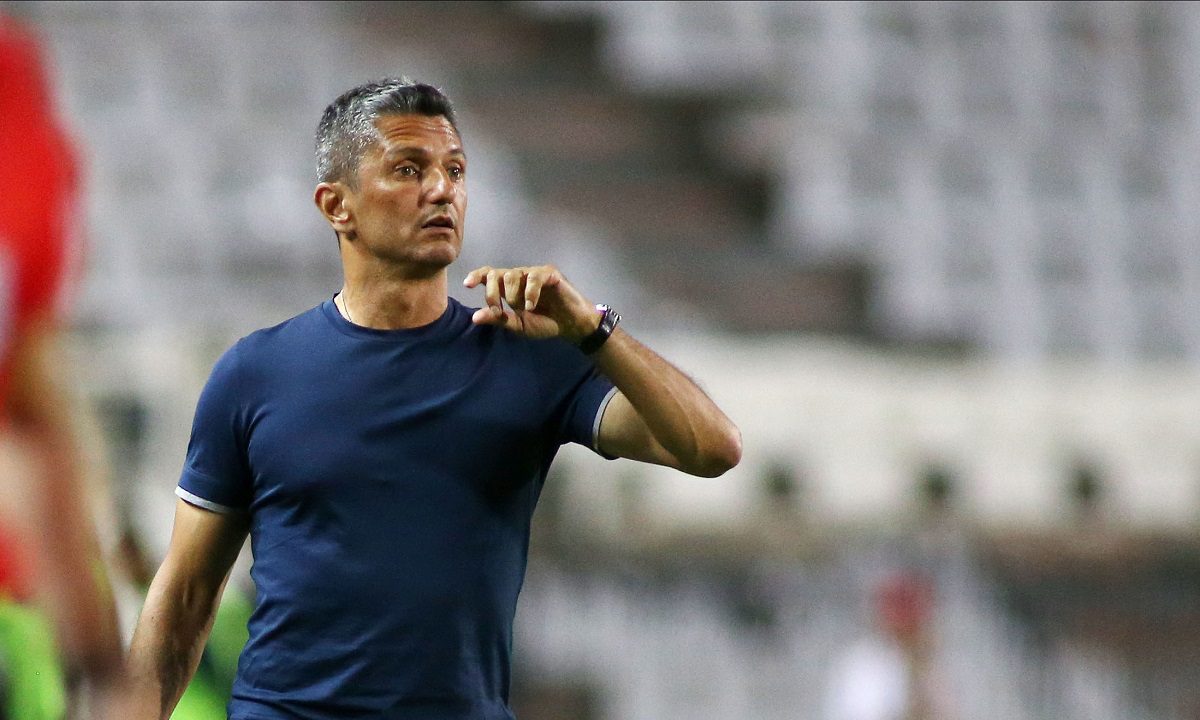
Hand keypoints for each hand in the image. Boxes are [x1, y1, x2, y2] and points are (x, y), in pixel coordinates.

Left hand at [463, 265, 599, 342]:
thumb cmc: (546, 323)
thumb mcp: (519, 326)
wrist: (571, 326)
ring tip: (524, 309)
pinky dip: (530, 293)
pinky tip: (532, 306)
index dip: (477, 276)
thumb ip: (499, 319)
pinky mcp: (549, 273)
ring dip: (513, 295)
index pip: (490, 274)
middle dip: (492, 291)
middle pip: (497, 273)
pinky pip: (533, 277)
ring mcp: (534, 273)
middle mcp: (520, 277)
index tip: (467, 284)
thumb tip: (475, 317)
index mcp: (510, 288)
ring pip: (513, 274)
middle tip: (498, 308)